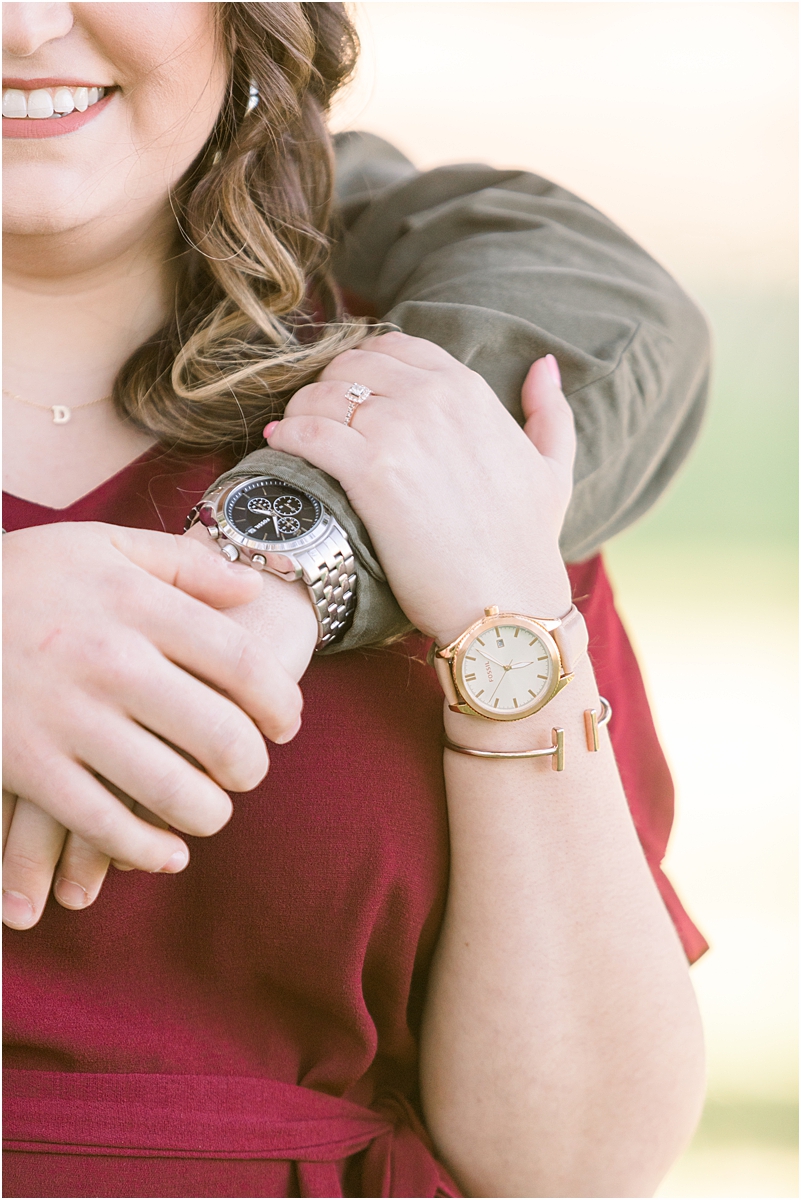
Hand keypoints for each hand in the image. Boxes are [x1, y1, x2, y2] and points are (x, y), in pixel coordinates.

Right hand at [3, 521, 304, 928]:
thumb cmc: (21, 577)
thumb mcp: (99, 547)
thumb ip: (183, 564)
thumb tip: (254, 589)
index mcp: (135, 605)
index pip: (240, 663)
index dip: (279, 702)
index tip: (285, 723)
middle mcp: (108, 661)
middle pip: (219, 734)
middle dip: (250, 765)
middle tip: (248, 770)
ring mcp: (66, 718)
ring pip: (170, 790)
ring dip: (208, 813)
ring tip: (212, 809)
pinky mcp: (25, 764)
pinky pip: (102, 824)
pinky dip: (145, 849)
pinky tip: (166, 851)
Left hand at [265, 333, 574, 645]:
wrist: (506, 605)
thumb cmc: (528, 546)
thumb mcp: (554, 470)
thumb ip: (551, 412)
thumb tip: (545, 365)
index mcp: (469, 390)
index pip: (395, 348)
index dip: (362, 367)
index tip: (348, 398)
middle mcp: (433, 398)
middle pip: (350, 365)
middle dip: (325, 387)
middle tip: (314, 420)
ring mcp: (400, 432)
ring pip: (321, 394)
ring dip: (300, 411)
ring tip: (292, 436)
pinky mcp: (370, 474)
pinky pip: (307, 432)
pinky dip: (287, 436)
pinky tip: (281, 450)